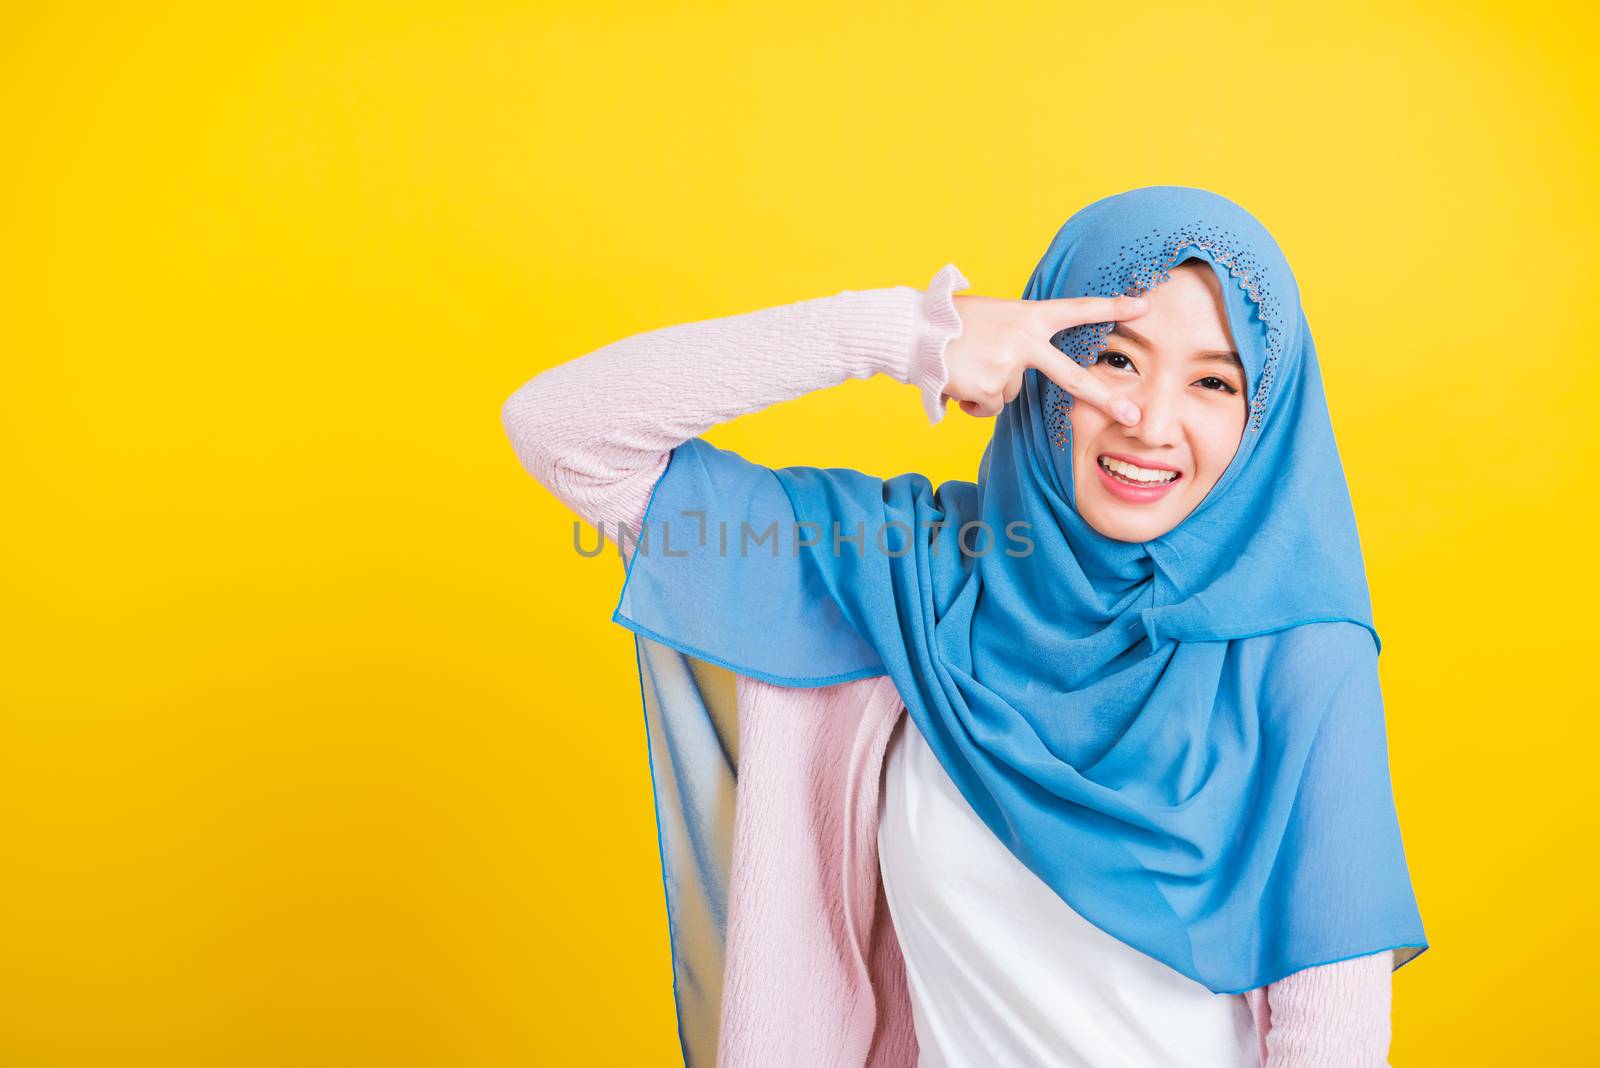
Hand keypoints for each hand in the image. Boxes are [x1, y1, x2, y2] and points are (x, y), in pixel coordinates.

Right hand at [942, 291, 1149, 422]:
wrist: (911, 331)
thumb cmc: (948, 321)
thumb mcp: (991, 314)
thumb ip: (1016, 332)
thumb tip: (1019, 369)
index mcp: (1026, 316)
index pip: (1076, 310)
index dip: (1111, 308)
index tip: (1143, 306)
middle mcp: (1023, 340)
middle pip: (1071, 375)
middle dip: (1104, 398)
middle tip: (1133, 417)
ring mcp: (1007, 365)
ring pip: (1011, 394)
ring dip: (990, 388)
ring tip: (966, 366)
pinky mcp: (988, 388)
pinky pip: (990, 407)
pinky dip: (974, 402)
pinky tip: (958, 381)